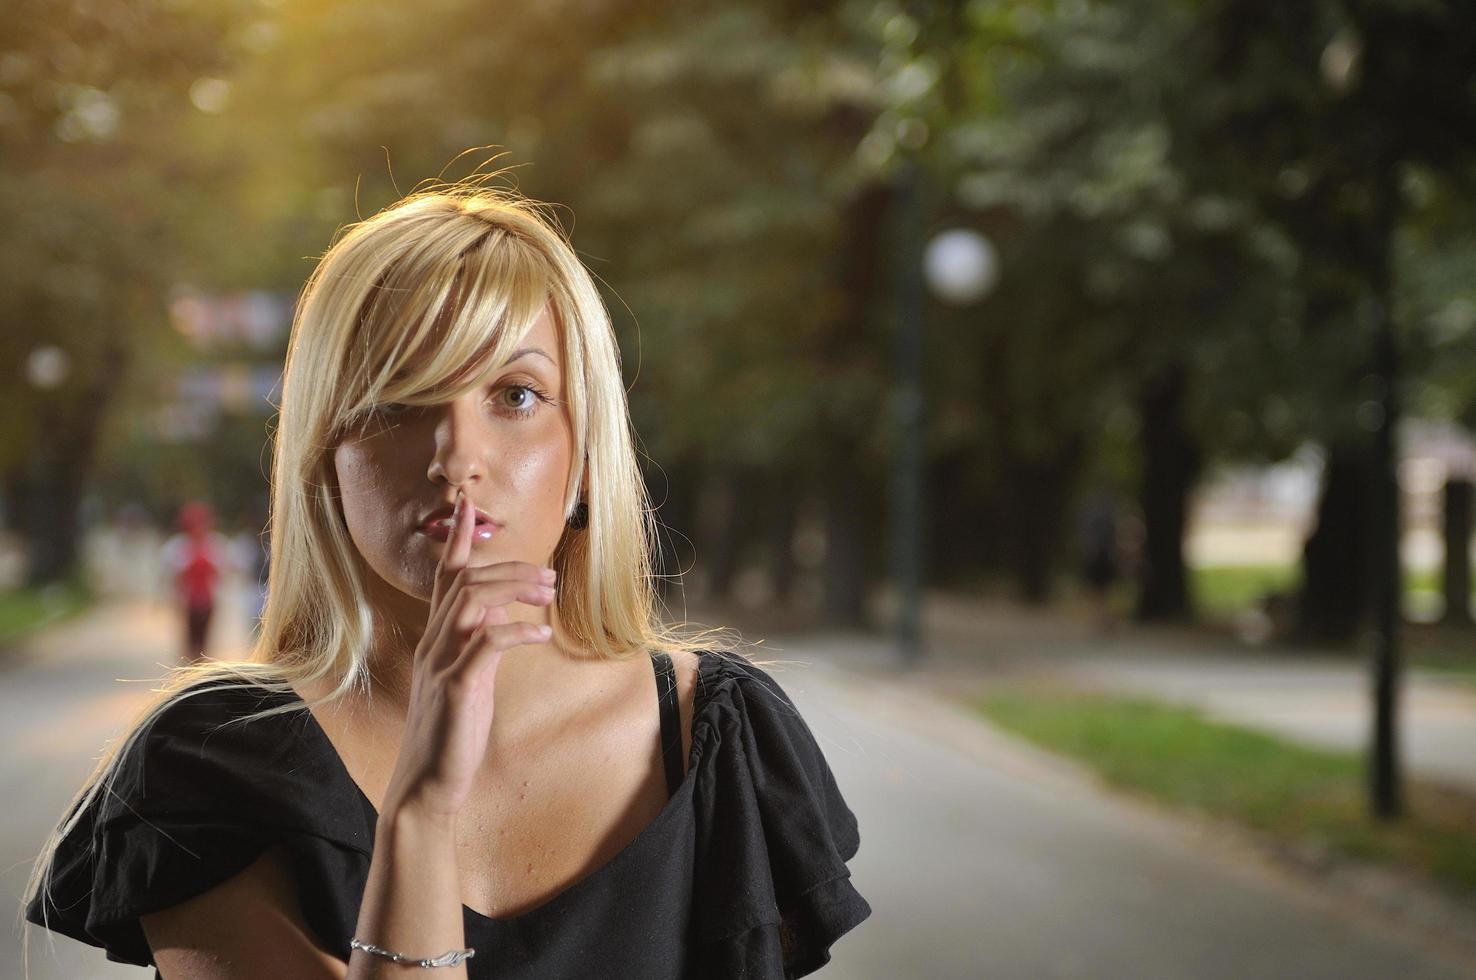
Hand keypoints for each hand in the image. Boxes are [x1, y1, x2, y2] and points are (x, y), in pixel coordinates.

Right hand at [381, 488, 557, 822]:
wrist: (428, 786)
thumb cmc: (451, 733)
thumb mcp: (468, 680)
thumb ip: (479, 643)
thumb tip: (502, 611)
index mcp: (436, 640)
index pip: (443, 578)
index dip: (457, 540)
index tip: (468, 505)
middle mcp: (434, 644)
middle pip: (464, 580)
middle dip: (509, 567)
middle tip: (549, 575)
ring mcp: (442, 664)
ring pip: (472, 600)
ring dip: (514, 589)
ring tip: (548, 594)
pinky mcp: (457, 688)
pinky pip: (487, 642)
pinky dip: (517, 631)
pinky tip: (543, 633)